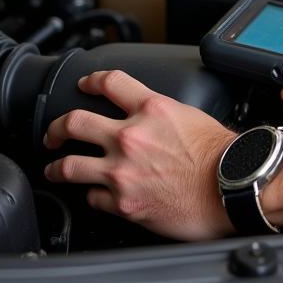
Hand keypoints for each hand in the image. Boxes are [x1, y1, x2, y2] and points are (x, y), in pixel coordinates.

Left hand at [43, 70, 236, 240]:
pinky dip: (93, 195)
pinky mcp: (121, 202)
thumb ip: (161, 114)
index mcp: (151, 109)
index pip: (110, 82)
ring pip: (69, 166)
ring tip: (54, 169)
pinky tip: (96, 195)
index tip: (84, 84)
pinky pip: (92, 198)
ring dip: (56, 168)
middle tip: (54, 133)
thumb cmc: (219, 154)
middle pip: (74, 123)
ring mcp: (121, 171)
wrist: (228, 186)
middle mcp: (131, 136)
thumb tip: (149, 118)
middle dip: (57, 127)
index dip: (92, 80)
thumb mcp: (190, 115)